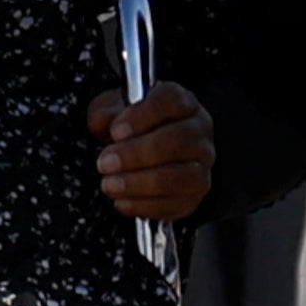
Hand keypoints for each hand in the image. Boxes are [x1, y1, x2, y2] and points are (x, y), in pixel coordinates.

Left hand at [87, 82, 214, 221]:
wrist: (150, 153)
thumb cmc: (133, 126)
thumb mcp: (114, 109)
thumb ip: (107, 112)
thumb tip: (105, 122)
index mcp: (181, 103)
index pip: (171, 100)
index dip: (143, 116)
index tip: (116, 130)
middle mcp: (197, 132)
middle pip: (177, 140)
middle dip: (136, 154)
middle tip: (106, 162)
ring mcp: (200, 165)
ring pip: (180, 176)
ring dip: (140, 183)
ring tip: (110, 184)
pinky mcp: (193, 195)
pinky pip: (175, 204)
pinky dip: (145, 205)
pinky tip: (122, 201)